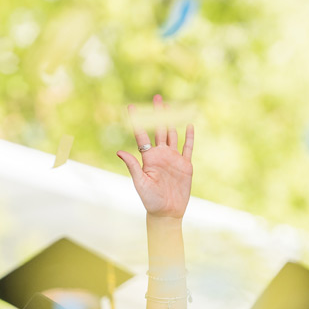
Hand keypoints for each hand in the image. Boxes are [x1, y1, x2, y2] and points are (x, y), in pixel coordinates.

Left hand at [117, 95, 194, 219]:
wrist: (167, 212)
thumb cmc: (151, 199)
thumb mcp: (140, 182)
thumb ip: (132, 166)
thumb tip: (119, 151)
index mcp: (148, 158)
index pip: (141, 135)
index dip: (137, 121)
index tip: (131, 107)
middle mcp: (161, 155)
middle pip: (159, 129)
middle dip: (157, 113)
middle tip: (156, 97)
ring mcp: (174, 158)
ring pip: (173, 134)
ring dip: (172, 120)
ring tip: (169, 106)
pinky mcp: (185, 165)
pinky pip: (188, 148)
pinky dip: (189, 137)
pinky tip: (188, 125)